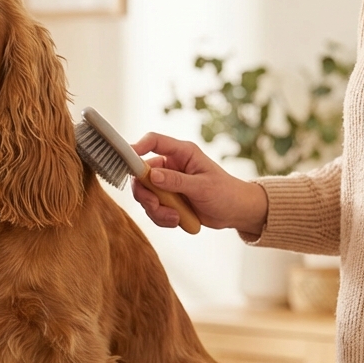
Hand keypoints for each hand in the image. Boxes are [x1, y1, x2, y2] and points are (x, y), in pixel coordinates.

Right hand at [130, 132, 267, 234]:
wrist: (236, 212)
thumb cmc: (226, 193)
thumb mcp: (203, 187)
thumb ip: (176, 181)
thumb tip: (151, 175)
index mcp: (182, 153)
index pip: (154, 142)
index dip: (137, 147)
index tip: (127, 161)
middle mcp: (171, 166)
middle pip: (142, 174)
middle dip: (146, 194)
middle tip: (156, 206)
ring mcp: (167, 183)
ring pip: (145, 194)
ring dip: (156, 209)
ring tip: (175, 217)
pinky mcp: (167, 199)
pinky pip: (152, 208)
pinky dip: (161, 217)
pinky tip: (178, 220)